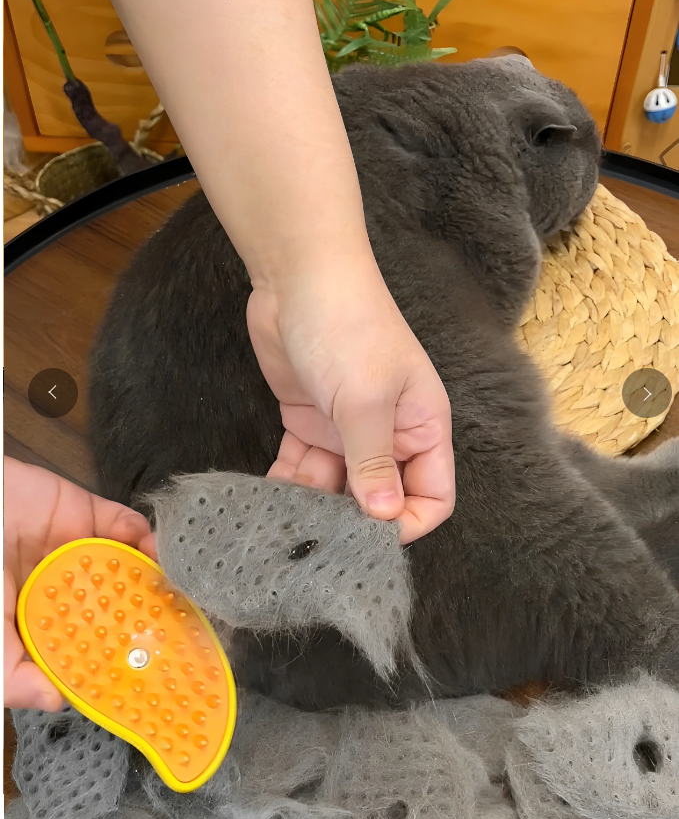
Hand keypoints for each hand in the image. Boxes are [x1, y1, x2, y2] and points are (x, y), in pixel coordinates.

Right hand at [4, 457, 155, 710]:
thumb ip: (10, 673)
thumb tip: (55, 702)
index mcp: (40, 619)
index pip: (86, 644)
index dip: (116, 658)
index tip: (151, 676)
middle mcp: (66, 587)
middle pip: (117, 605)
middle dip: (150, 618)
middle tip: (182, 634)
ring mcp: (77, 549)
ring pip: (129, 566)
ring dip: (155, 578)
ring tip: (180, 596)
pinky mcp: (85, 512)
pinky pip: (125, 525)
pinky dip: (146, 538)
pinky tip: (158, 554)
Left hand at [247, 259, 454, 544]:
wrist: (298, 277)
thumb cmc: (349, 327)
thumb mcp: (364, 400)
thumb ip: (374, 462)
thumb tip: (386, 519)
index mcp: (422, 428)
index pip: (432, 495)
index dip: (408, 523)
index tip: (370, 541)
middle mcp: (389, 434)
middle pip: (379, 497)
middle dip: (351, 520)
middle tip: (316, 541)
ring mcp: (347, 429)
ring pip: (335, 487)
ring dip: (312, 506)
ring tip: (283, 524)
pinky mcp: (310, 421)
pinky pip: (303, 467)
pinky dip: (288, 485)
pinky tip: (266, 501)